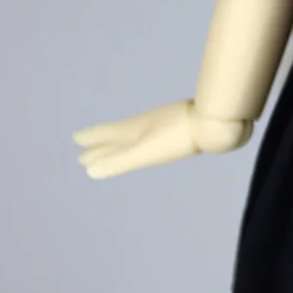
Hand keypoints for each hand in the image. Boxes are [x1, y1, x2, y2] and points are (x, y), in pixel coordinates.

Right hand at [73, 100, 252, 178]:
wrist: (216, 121)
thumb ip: (118, 161)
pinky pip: (154, 131)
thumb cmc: (179, 137)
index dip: (92, 139)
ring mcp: (164, 122)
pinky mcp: (181, 125)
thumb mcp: (145, 152)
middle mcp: (147, 123)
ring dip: (120, 138)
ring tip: (114, 141)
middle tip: (84, 144)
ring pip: (136, 131)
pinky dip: (143, 136)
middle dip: (101, 141)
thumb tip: (90, 171)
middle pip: (118, 133)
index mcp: (135, 128)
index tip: (76, 139)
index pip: (107, 134)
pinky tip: (153, 139)